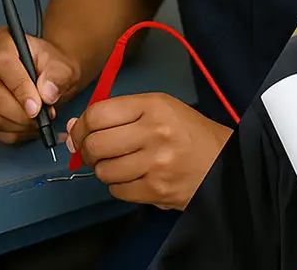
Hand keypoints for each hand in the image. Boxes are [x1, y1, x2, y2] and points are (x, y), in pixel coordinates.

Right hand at [0, 27, 80, 143]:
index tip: (36, 105)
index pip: (3, 62)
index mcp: (2, 40)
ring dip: (18, 125)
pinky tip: (28, 128)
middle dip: (20, 112)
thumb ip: (58, 75)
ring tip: (39, 121)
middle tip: (42, 117)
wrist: (47, 76)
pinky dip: (11, 133)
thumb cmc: (51, 66)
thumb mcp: (62, 65)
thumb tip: (47, 93)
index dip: (19, 86)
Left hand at [66, 93, 231, 209]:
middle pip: (95, 143)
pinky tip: (134, 176)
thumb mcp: (160, 109)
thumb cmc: (189, 132)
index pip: (98, 113)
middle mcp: (154, 131)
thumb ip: (119, 114)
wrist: (222, 160)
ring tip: (121, 163)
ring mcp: (155, 162)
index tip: (80, 132)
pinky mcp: (156, 189)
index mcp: (154, 105)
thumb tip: (74, 125)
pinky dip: (119, 185)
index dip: (81, 125)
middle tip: (96, 151)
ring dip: (105, 169)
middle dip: (88, 150)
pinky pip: (117, 190)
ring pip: (103, 170)